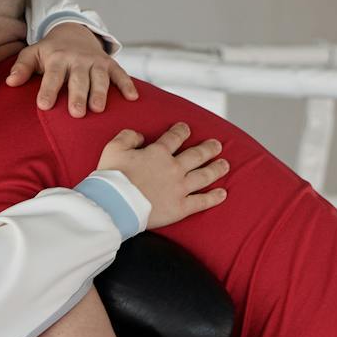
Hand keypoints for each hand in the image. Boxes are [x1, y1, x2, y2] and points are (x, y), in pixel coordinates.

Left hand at [6, 23, 139, 117]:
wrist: (73, 32)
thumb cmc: (50, 51)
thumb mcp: (32, 54)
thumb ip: (21, 68)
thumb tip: (10, 82)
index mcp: (57, 58)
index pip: (52, 76)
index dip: (48, 90)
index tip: (44, 105)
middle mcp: (77, 59)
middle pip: (78, 79)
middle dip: (78, 95)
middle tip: (77, 113)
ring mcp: (95, 61)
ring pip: (99, 77)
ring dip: (100, 92)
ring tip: (98, 109)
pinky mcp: (109, 63)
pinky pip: (120, 73)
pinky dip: (127, 84)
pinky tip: (133, 98)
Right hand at [96, 123, 229, 228]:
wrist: (114, 205)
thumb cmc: (111, 177)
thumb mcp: (113, 148)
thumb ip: (128, 137)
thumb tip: (141, 137)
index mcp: (158, 153)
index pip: (175, 137)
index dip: (182, 131)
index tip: (186, 128)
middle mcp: (173, 168)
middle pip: (197, 155)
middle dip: (209, 148)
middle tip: (217, 145)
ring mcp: (179, 188)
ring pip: (204, 175)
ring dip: (217, 169)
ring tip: (225, 165)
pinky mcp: (180, 207)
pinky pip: (202, 201)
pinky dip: (214, 197)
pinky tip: (223, 193)